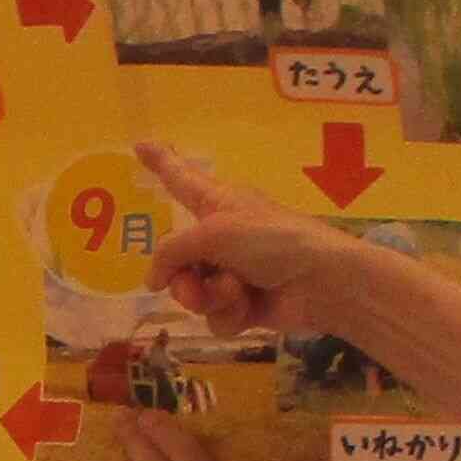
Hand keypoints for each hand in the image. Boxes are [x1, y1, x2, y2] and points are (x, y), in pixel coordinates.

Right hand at [135, 143, 374, 341]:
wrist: (321, 282)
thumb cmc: (272, 240)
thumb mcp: (214, 233)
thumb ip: (172, 252)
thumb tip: (153, 280)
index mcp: (216, 203)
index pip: (180, 178)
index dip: (160, 162)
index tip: (139, 144)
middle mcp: (220, 237)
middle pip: (176, 260)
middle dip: (182, 279)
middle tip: (195, 286)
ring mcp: (231, 272)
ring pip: (193, 294)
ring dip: (209, 298)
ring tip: (236, 293)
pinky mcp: (244, 305)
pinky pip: (215, 316)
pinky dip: (229, 315)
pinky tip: (250, 309)